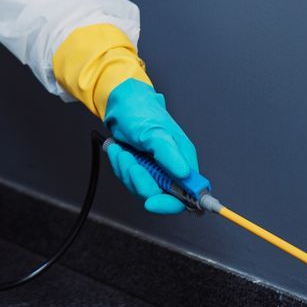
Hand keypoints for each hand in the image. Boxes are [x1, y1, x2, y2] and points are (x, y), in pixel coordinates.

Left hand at [103, 78, 202, 214]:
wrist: (121, 103)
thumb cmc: (141, 111)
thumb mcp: (154, 132)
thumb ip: (169, 155)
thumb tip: (185, 174)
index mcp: (183, 159)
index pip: (187, 195)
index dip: (170, 203)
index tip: (151, 202)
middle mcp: (172, 167)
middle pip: (160, 195)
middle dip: (140, 182)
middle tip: (131, 163)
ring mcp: (156, 169)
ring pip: (141, 188)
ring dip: (127, 171)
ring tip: (123, 151)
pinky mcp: (142, 168)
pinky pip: (130, 180)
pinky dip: (120, 167)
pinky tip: (118, 151)